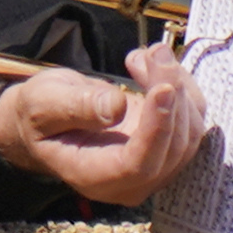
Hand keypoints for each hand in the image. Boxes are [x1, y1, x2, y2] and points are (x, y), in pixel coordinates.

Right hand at [0, 44, 208, 209]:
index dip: (157, 129)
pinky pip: (192, 119)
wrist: (48, 118)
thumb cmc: (40, 114)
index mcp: (96, 177)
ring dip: (179, 85)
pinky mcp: (167, 145)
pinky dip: (181, 86)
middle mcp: (131, 181)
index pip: (139, 165)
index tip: (163, 87)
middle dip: (171, 93)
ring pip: (190, 131)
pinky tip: (152, 64)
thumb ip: (76, 106)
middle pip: (172, 146)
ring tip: (150, 53)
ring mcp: (154, 166)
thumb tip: (117, 106)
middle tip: (154, 52)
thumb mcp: (42, 104)